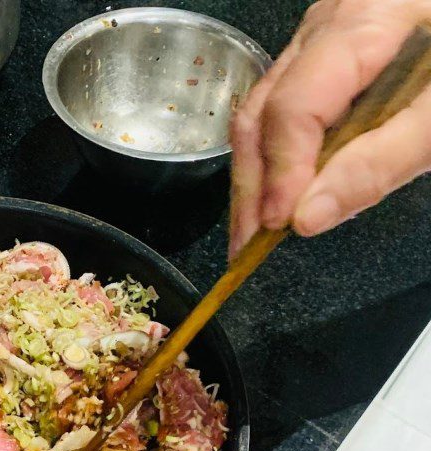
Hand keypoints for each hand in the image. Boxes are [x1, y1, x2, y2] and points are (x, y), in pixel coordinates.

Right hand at [228, 0, 430, 256]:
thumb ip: (379, 164)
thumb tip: (307, 217)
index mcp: (358, 27)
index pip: (292, 109)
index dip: (281, 172)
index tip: (280, 225)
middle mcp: (321, 31)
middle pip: (260, 117)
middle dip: (251, 189)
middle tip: (247, 248)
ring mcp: (313, 45)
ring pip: (258, 119)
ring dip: (254, 183)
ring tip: (252, 234)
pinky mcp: (315, 63)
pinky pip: (277, 116)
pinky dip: (274, 164)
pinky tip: (277, 198)